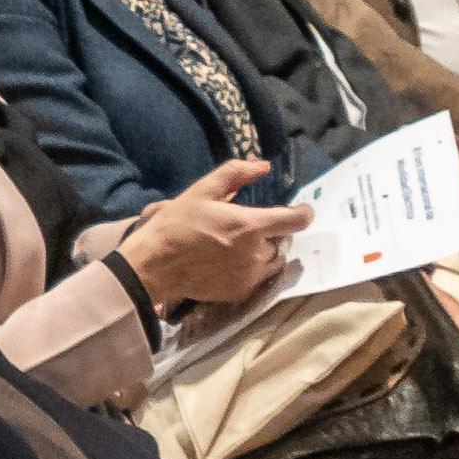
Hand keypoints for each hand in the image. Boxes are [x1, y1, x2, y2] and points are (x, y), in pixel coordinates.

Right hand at [116, 160, 301, 310]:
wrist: (155, 266)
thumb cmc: (177, 225)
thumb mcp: (201, 191)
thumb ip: (235, 174)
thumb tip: (263, 166)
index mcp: (251, 225)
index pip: (296, 220)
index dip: (303, 213)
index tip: (299, 210)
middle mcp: (258, 253)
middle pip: (284, 240)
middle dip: (273, 232)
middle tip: (249, 227)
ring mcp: (251, 275)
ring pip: (274, 260)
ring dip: (266, 251)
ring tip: (241, 245)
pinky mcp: (241, 292)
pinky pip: (258, 278)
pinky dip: (252, 269)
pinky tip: (230, 263)